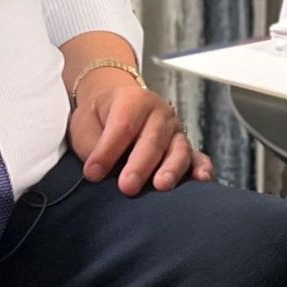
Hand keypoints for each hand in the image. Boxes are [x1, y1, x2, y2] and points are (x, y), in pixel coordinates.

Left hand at [68, 69, 215, 194]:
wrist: (115, 104)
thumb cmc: (100, 117)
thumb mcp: (85, 124)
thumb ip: (90, 145)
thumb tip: (97, 172)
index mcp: (133, 100)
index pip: (123, 126)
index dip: (108, 151)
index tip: (93, 173)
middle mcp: (159, 113)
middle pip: (153, 139)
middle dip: (140, 165)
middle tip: (127, 186)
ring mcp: (175, 130)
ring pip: (178, 149)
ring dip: (171, 169)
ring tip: (161, 186)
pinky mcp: (184, 148)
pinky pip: (198, 157)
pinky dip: (201, 169)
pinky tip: (201, 180)